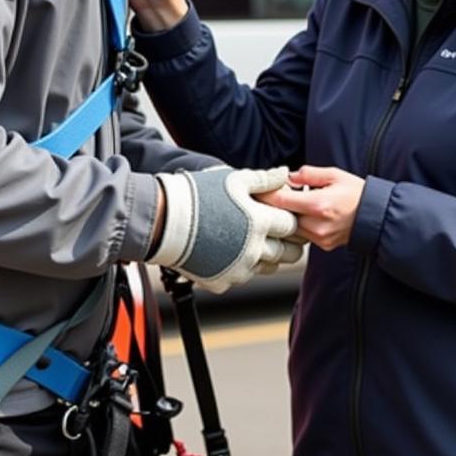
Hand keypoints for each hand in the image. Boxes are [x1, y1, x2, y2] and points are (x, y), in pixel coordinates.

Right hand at [150, 166, 297, 292]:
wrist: (162, 221)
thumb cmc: (197, 196)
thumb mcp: (233, 180)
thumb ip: (264, 179)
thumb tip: (285, 174)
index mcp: (259, 223)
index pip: (293, 225)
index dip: (291, 218)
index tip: (285, 215)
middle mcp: (253, 251)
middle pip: (289, 254)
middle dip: (288, 242)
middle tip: (278, 232)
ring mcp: (238, 270)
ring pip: (269, 268)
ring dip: (268, 256)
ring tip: (253, 239)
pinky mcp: (222, 281)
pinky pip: (242, 277)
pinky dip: (241, 266)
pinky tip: (230, 251)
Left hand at [258, 166, 364, 250]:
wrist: (377, 216)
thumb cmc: (357, 193)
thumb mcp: (334, 175)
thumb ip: (308, 174)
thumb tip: (287, 176)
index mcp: (318, 205)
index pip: (281, 202)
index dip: (266, 195)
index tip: (258, 189)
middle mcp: (317, 225)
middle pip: (282, 217)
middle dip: (275, 206)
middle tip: (271, 194)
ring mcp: (319, 238)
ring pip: (290, 228)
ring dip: (286, 216)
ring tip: (291, 203)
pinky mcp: (322, 245)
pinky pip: (302, 235)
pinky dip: (298, 224)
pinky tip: (305, 214)